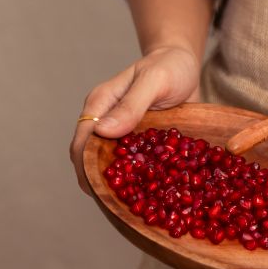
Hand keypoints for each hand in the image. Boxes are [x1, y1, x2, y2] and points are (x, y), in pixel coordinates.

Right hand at [69, 45, 200, 193]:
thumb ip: (132, 104)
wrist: (185, 62)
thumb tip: (103, 131)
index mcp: (101, 104)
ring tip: (133, 206)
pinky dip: (140, 179)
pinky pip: (135, 164)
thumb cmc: (169, 65)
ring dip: (120, 184)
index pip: (83, 140)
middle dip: (100, 182)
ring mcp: (124, 133)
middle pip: (92, 158)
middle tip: (116, 206)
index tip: (96, 190)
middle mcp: (107, 121)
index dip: (84, 166)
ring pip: (112, 165)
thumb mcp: (155, 80)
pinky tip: (152, 195)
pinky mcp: (141, 142)